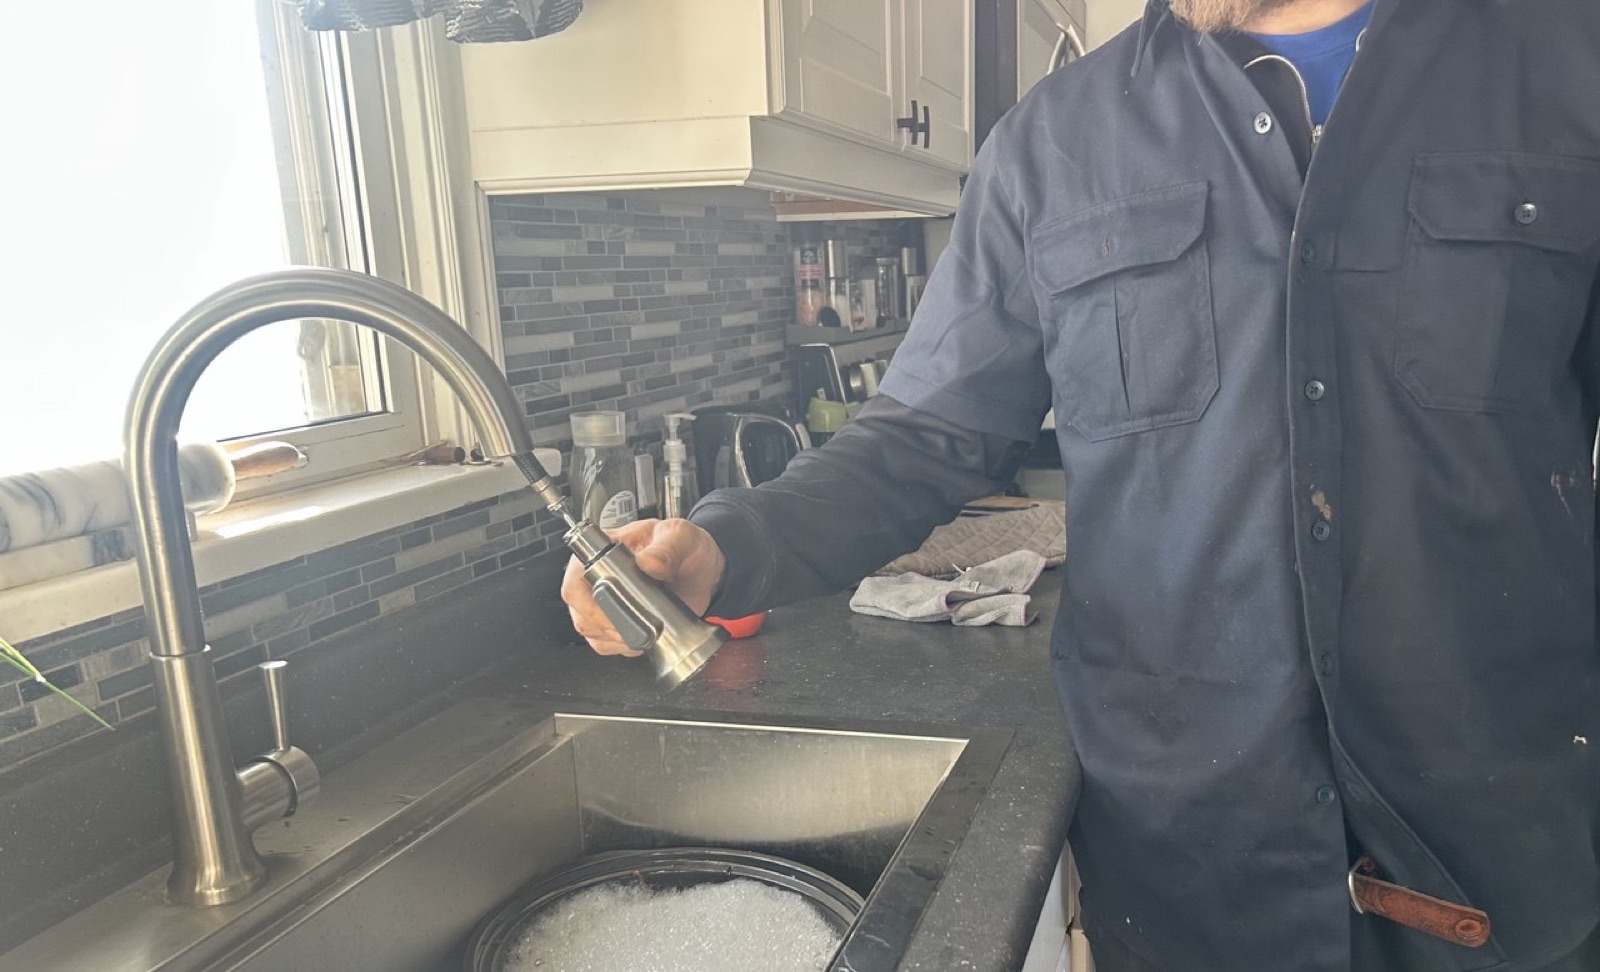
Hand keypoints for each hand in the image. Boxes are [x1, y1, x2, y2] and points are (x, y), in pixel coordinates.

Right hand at [561, 518, 726, 656]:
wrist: (703, 572)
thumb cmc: (687, 548)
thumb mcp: (683, 537)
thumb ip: (668, 547)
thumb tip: (648, 562)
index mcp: (605, 550)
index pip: (576, 579)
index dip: (588, 602)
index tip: (614, 613)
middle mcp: (598, 576)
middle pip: (580, 610)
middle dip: (606, 626)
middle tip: (636, 628)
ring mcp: (606, 601)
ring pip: (591, 630)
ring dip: (615, 639)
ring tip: (644, 633)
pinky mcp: (617, 621)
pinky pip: (605, 642)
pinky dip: (622, 646)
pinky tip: (641, 639)